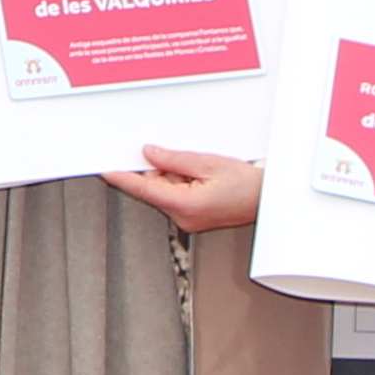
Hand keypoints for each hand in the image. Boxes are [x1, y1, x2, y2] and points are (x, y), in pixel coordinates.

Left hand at [102, 143, 260, 233]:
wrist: (267, 200)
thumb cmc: (247, 186)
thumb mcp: (209, 163)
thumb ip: (175, 160)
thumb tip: (151, 154)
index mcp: (185, 205)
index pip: (143, 190)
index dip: (122, 178)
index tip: (106, 170)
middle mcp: (183, 217)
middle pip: (154, 190)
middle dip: (158, 171)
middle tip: (169, 155)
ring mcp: (188, 220)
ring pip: (166, 192)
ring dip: (173, 176)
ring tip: (199, 169)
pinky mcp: (194, 217)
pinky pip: (177, 197)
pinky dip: (181, 183)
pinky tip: (199, 176)